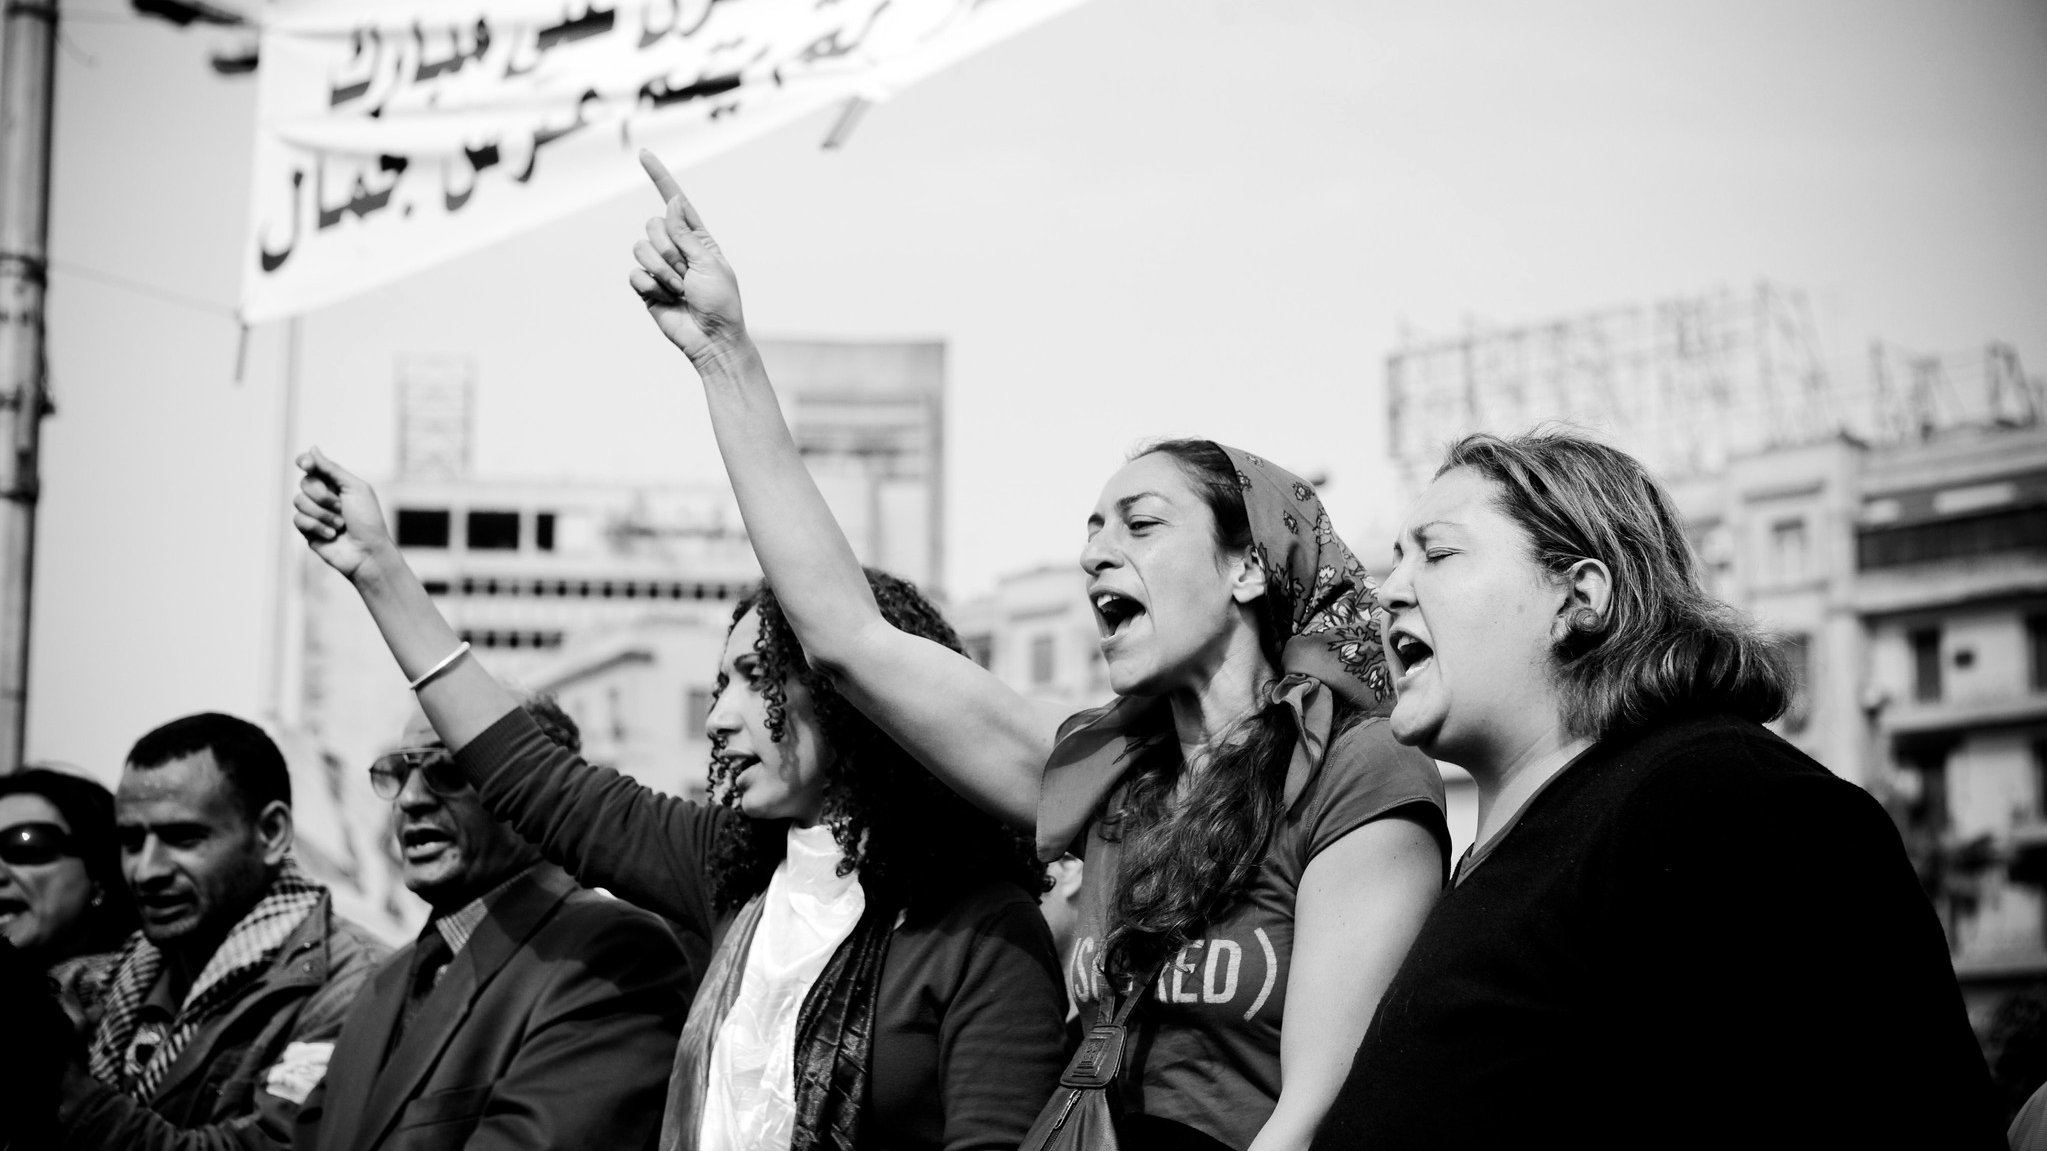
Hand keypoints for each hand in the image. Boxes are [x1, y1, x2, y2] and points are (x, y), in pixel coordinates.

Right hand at [293, 446, 395, 581]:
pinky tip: (332, 535)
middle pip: (305, 482)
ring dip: (323, 514)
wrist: (367, 552)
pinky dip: (317, 526)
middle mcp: (322, 496)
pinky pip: (298, 519)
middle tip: (341, 507)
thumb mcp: (355, 488)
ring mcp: (314, 513)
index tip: (306, 465)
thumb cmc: (368, 520)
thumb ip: (332, 469)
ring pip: (299, 501)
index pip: (311, 465)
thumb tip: (312, 449)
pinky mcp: (307, 530)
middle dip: (323, 495)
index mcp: (336, 483)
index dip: (305, 462)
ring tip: (340, 525)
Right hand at [630, 151, 749, 366]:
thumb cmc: (720, 302)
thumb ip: (686, 233)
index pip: (674, 202)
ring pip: (641, 248)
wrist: (711, 339)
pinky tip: (666, 299)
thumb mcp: (709, 263)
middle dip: (670, 251)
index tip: (643, 154)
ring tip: (681, 291)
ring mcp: (659, 267)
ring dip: (663, 272)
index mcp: (697, 238)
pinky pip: (634, 274)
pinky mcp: (646, 287)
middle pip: (653, 226)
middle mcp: (676, 249)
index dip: (659, 177)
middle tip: (688, 275)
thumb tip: (671, 202)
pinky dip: (651, 287)